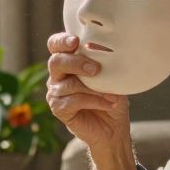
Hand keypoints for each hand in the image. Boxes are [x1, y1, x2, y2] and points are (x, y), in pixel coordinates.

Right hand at [45, 32, 130, 152]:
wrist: (114, 128)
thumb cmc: (112, 98)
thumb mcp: (112, 76)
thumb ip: (104, 60)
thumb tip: (101, 44)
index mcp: (68, 62)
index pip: (55, 45)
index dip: (62, 41)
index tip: (76, 42)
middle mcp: (58, 76)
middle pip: (56, 62)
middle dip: (76, 63)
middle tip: (96, 70)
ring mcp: (56, 93)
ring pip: (68, 84)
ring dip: (94, 89)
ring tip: (113, 95)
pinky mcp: (59, 109)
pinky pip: (73, 101)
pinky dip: (94, 101)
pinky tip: (109, 104)